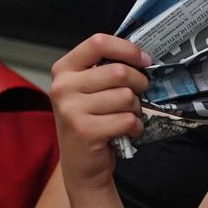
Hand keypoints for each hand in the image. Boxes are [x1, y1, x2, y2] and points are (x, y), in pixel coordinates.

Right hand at [49, 34, 149, 191]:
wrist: (81, 165)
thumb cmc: (91, 121)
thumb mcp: (89, 90)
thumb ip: (106, 69)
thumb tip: (143, 57)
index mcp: (63, 69)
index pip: (98, 42)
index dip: (127, 49)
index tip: (144, 60)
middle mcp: (62, 87)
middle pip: (118, 71)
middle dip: (139, 84)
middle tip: (137, 96)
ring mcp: (71, 109)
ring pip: (126, 96)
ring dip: (136, 109)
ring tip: (125, 117)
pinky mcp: (85, 131)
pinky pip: (128, 120)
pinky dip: (135, 127)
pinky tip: (126, 133)